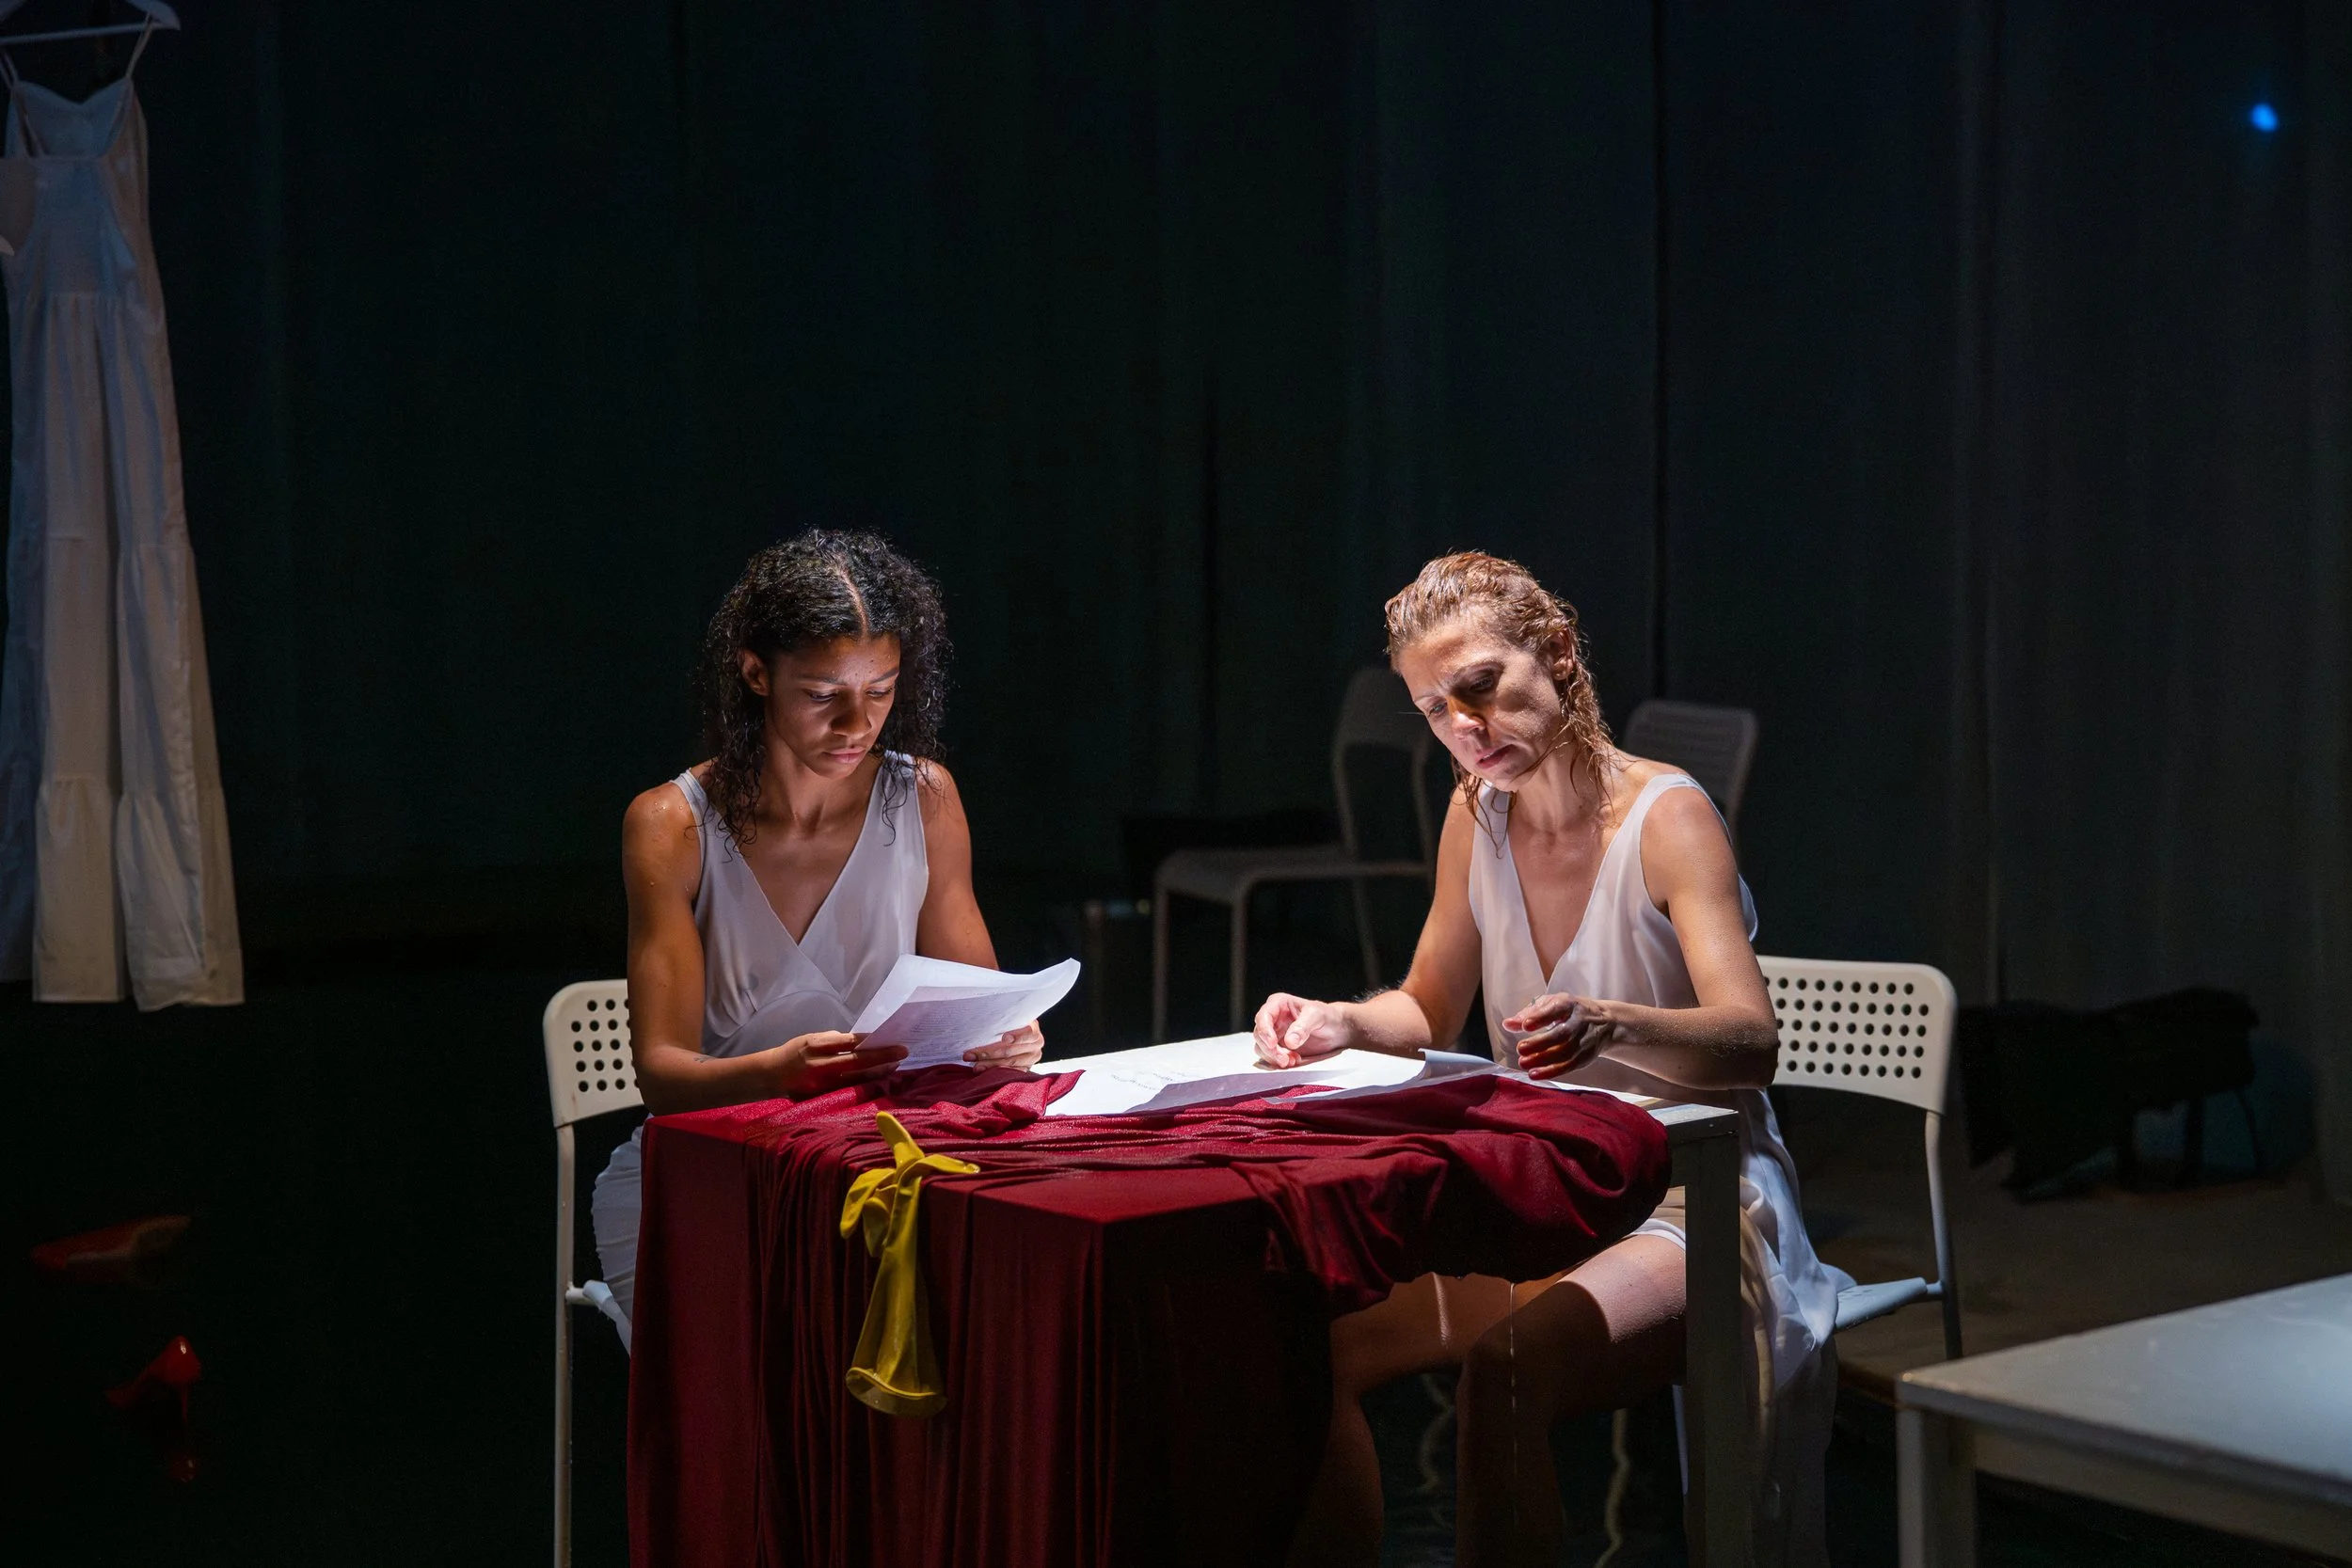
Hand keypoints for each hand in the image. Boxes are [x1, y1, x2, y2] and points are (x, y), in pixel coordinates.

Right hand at [770, 1031, 906, 1097]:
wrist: (770, 1075)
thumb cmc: (795, 1052)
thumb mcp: (811, 1039)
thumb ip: (835, 1041)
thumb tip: (863, 1042)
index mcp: (814, 1045)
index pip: (848, 1043)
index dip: (871, 1042)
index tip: (891, 1039)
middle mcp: (818, 1066)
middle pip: (856, 1062)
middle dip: (881, 1057)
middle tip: (902, 1053)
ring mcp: (820, 1085)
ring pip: (855, 1079)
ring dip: (877, 1073)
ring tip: (894, 1066)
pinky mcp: (821, 1098)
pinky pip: (848, 1090)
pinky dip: (864, 1084)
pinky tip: (877, 1079)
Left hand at [963, 1020, 1043, 1068]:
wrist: (1019, 1035)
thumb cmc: (1009, 1024)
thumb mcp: (1010, 1018)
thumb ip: (1003, 1019)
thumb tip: (980, 1016)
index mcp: (1033, 1029)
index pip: (1027, 1033)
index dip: (1017, 1036)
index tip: (1004, 1038)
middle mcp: (1036, 1044)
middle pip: (1012, 1051)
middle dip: (989, 1053)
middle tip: (970, 1055)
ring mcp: (1032, 1058)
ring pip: (1010, 1064)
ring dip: (990, 1065)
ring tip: (975, 1066)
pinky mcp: (1026, 1069)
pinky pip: (1012, 1074)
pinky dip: (997, 1073)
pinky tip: (985, 1074)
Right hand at [1253, 993, 1354, 1067]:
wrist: (1336, 1029)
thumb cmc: (1326, 1016)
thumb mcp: (1317, 1016)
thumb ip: (1303, 1027)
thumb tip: (1289, 1042)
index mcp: (1278, 1004)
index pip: (1263, 1017)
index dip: (1265, 1031)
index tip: (1273, 1044)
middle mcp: (1273, 1018)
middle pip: (1260, 1035)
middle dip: (1270, 1049)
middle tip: (1285, 1059)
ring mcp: (1274, 1033)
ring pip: (1262, 1047)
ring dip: (1274, 1057)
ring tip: (1293, 1060)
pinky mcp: (1278, 1047)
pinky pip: (1271, 1056)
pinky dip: (1279, 1062)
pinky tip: (1294, 1061)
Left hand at [1502, 993, 1623, 1079]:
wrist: (1605, 1024)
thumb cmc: (1569, 1012)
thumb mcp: (1552, 1004)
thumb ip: (1528, 1013)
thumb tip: (1507, 1024)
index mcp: (1569, 1005)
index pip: (1556, 1010)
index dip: (1540, 1018)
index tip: (1525, 1025)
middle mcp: (1579, 1022)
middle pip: (1561, 1034)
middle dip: (1540, 1043)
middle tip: (1520, 1049)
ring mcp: (1584, 1041)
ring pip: (1565, 1053)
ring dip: (1543, 1060)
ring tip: (1523, 1063)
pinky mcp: (1585, 1057)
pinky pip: (1568, 1066)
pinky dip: (1551, 1072)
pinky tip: (1534, 1074)